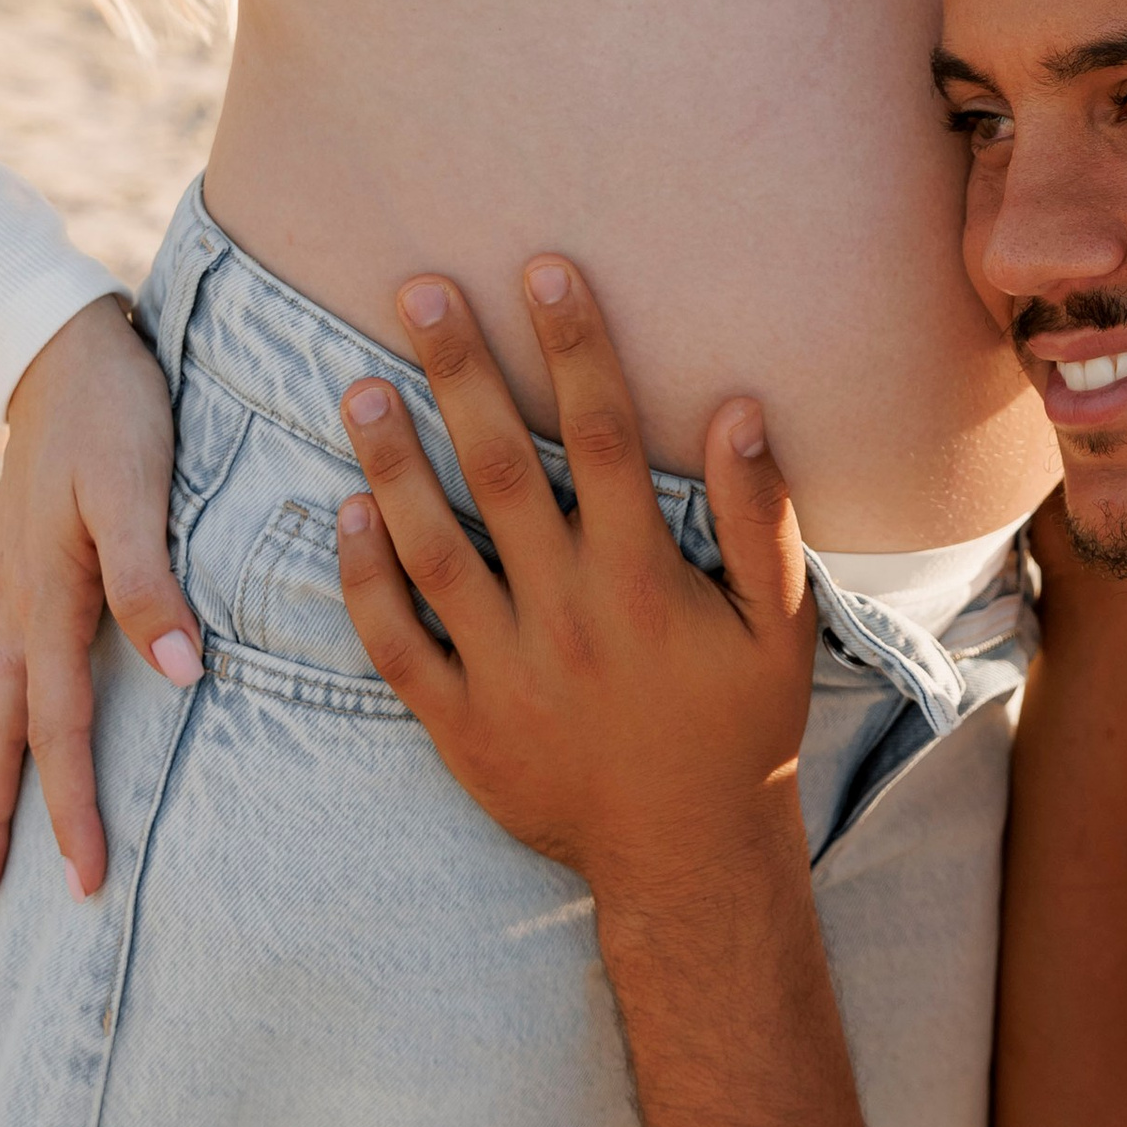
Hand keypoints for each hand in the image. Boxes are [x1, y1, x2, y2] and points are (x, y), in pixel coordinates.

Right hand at [0, 293, 202, 902]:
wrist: (64, 346)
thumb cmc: (118, 415)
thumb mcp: (143, 489)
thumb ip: (155, 583)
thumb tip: (182, 675)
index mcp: (51, 598)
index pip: (60, 728)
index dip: (72, 808)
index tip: (84, 881)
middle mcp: (12, 603)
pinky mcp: (3, 560)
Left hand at [335, 256, 816, 905]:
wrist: (683, 857)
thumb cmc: (740, 725)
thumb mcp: (780, 622)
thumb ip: (762, 515)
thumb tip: (740, 407)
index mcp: (642, 577)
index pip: (602, 434)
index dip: (573, 346)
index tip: (542, 270)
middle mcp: (567, 611)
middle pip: (502, 468)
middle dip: (459, 372)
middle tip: (418, 289)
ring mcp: (506, 669)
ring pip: (434, 547)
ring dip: (393, 461)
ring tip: (358, 386)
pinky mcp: (460, 722)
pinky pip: (397, 642)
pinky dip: (366, 579)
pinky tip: (346, 513)